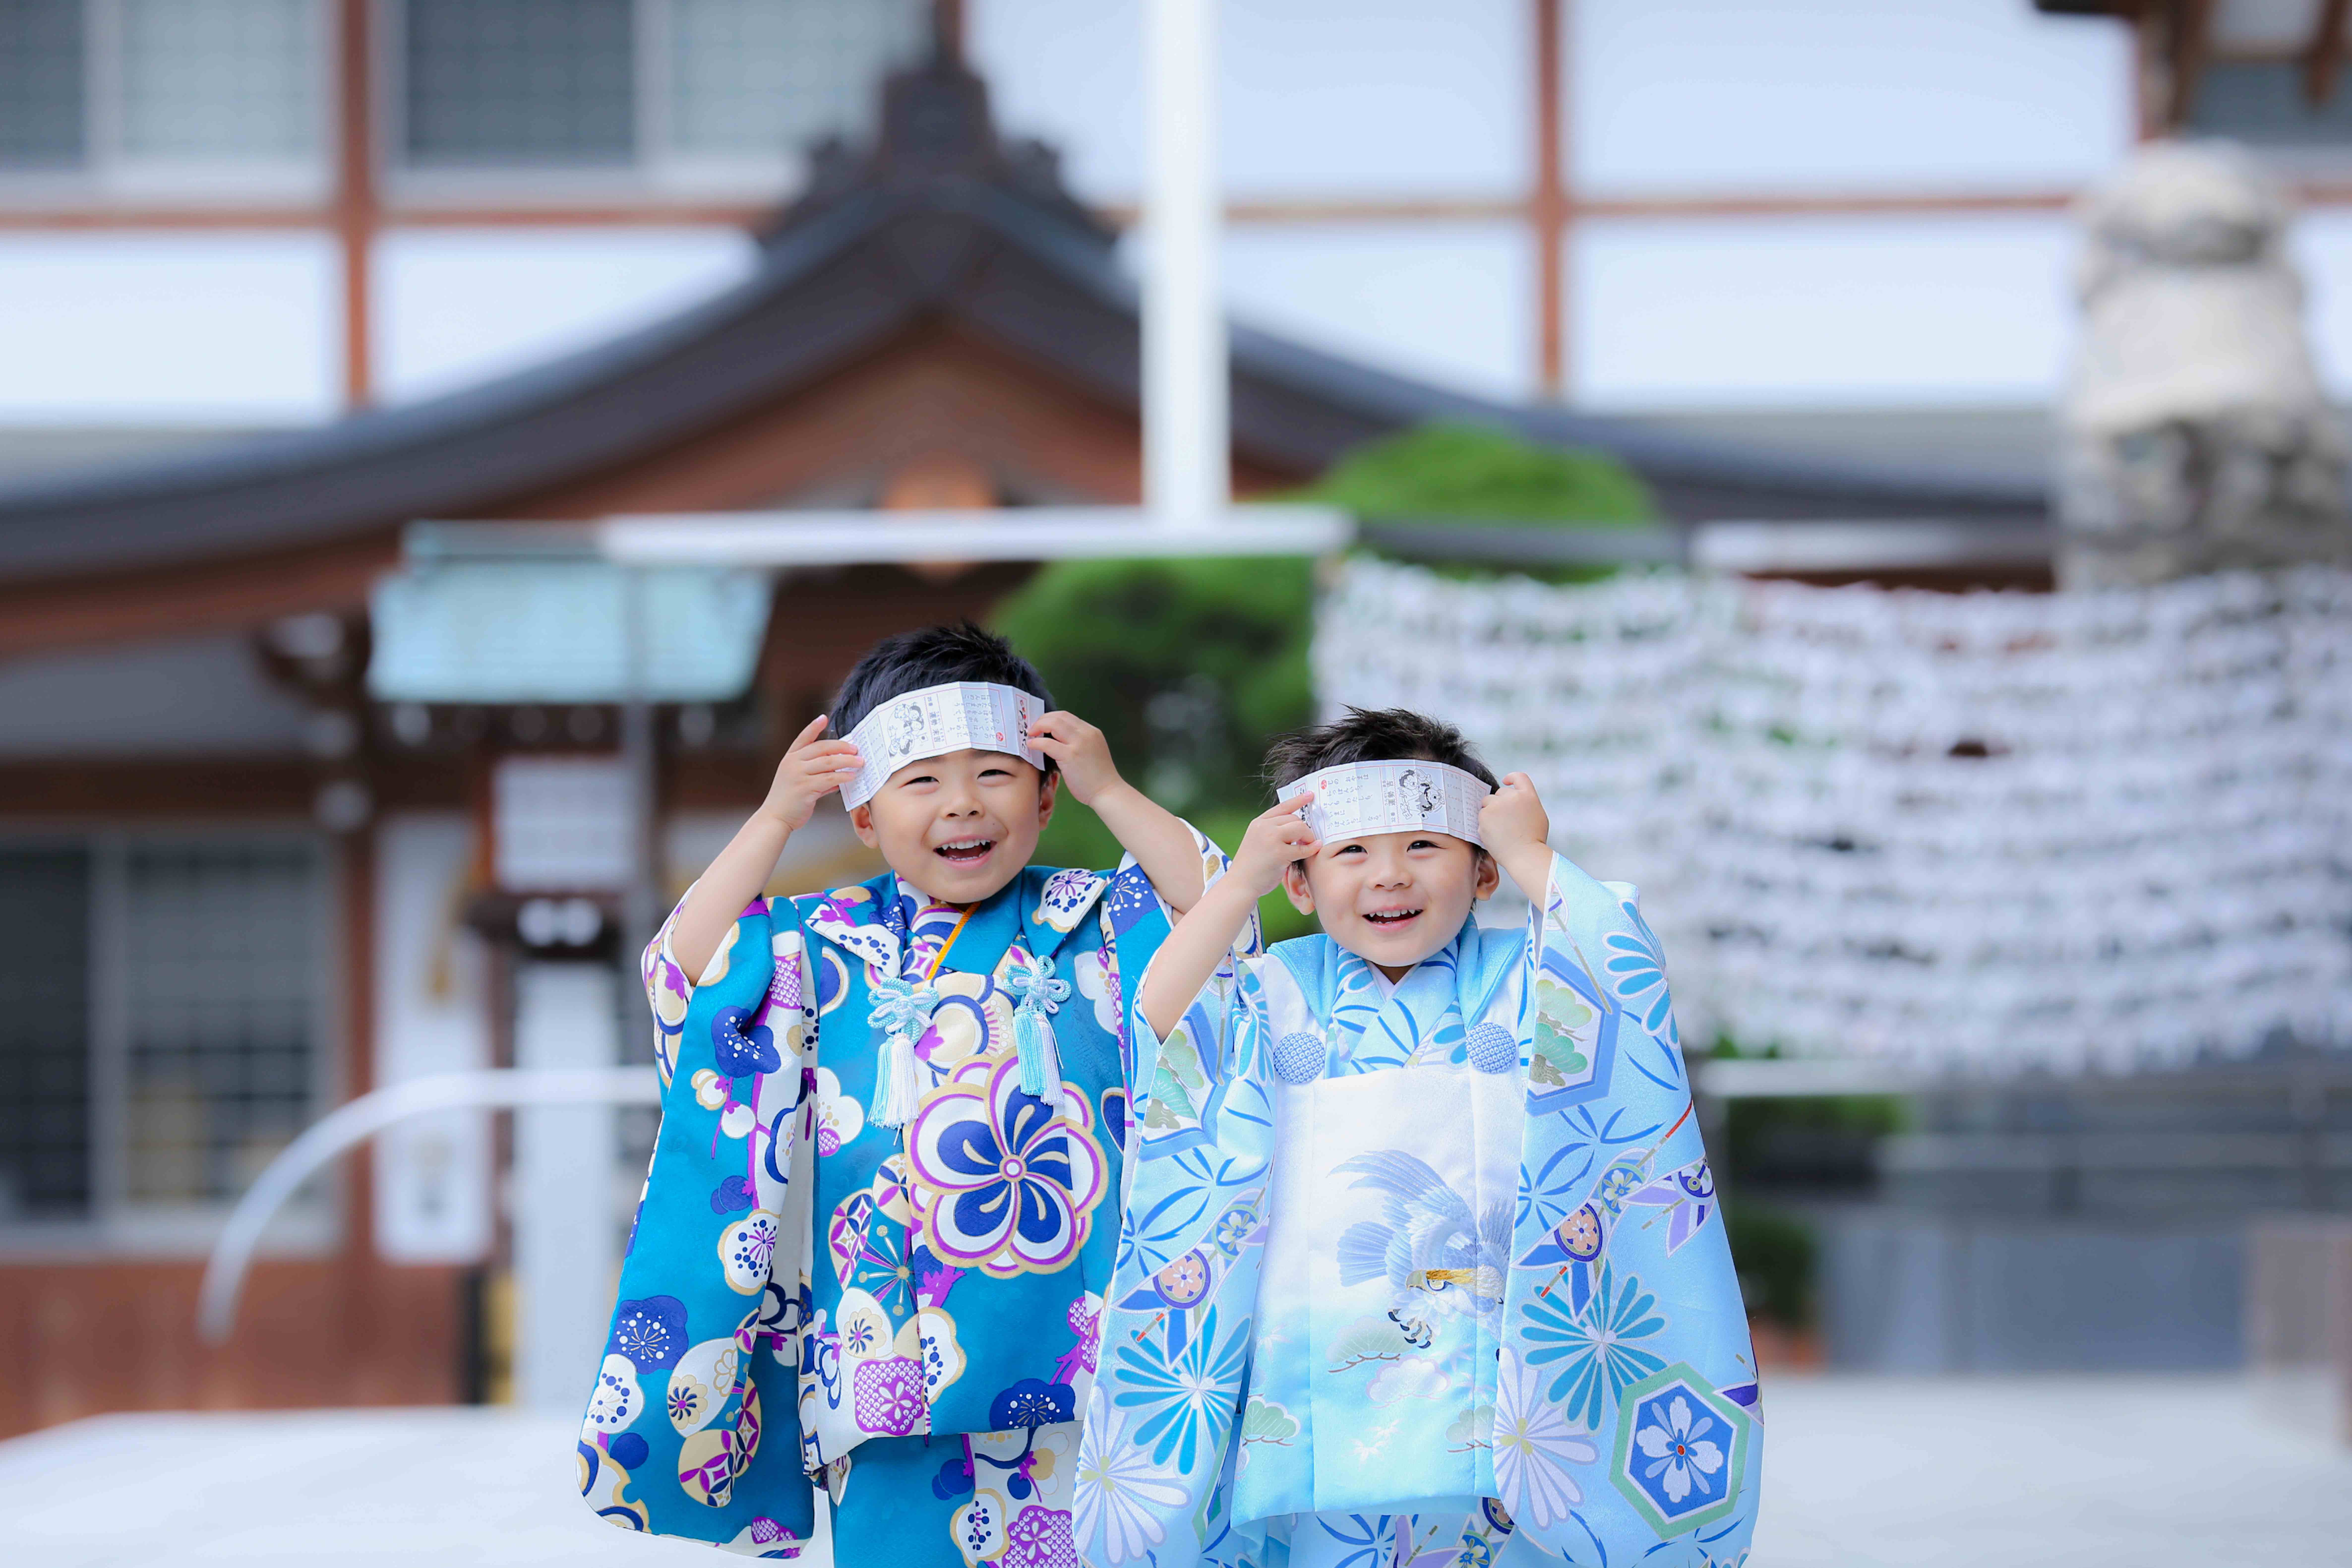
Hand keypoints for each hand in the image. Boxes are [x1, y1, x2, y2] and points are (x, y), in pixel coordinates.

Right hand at [758, 715, 861, 830]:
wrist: (775, 818)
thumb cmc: (788, 800)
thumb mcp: (797, 780)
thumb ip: (815, 774)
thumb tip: (839, 773)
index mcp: (790, 758)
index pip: (803, 738)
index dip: (813, 727)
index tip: (824, 718)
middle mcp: (793, 763)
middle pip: (822, 748)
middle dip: (842, 747)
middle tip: (856, 749)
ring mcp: (798, 775)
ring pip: (828, 762)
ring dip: (847, 761)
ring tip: (860, 762)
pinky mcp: (805, 788)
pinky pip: (829, 779)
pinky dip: (843, 777)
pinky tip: (852, 777)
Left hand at [1028, 711, 1120, 804]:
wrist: (1108, 792)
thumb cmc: (1098, 778)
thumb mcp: (1092, 751)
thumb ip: (1078, 743)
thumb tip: (1057, 740)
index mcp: (1091, 732)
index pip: (1067, 716)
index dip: (1050, 718)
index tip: (1041, 725)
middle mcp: (1086, 733)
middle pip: (1059, 716)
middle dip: (1042, 719)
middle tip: (1033, 728)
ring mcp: (1079, 743)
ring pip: (1053, 724)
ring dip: (1038, 726)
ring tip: (1030, 735)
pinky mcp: (1070, 756)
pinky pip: (1048, 743)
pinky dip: (1036, 742)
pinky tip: (1031, 745)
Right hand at [1229, 790, 1319, 897]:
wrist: (1240, 883)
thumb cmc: (1251, 866)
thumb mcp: (1257, 841)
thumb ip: (1273, 831)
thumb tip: (1297, 828)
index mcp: (1259, 823)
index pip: (1282, 807)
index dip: (1298, 800)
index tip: (1310, 795)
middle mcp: (1264, 827)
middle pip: (1294, 818)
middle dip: (1304, 829)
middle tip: (1306, 840)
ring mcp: (1271, 839)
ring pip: (1300, 828)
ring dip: (1308, 837)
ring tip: (1306, 846)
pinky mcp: (1279, 853)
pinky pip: (1303, 848)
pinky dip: (1311, 848)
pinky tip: (1314, 848)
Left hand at [1480, 772, 1549, 857]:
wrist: (1525, 855)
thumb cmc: (1533, 839)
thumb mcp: (1537, 815)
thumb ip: (1525, 802)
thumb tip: (1513, 798)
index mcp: (1528, 795)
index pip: (1519, 777)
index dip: (1511, 778)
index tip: (1505, 781)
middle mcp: (1512, 797)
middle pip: (1500, 792)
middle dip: (1500, 803)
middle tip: (1506, 821)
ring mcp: (1497, 805)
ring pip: (1488, 802)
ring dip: (1491, 811)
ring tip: (1501, 828)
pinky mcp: (1485, 815)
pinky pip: (1481, 815)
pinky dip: (1485, 823)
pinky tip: (1495, 834)